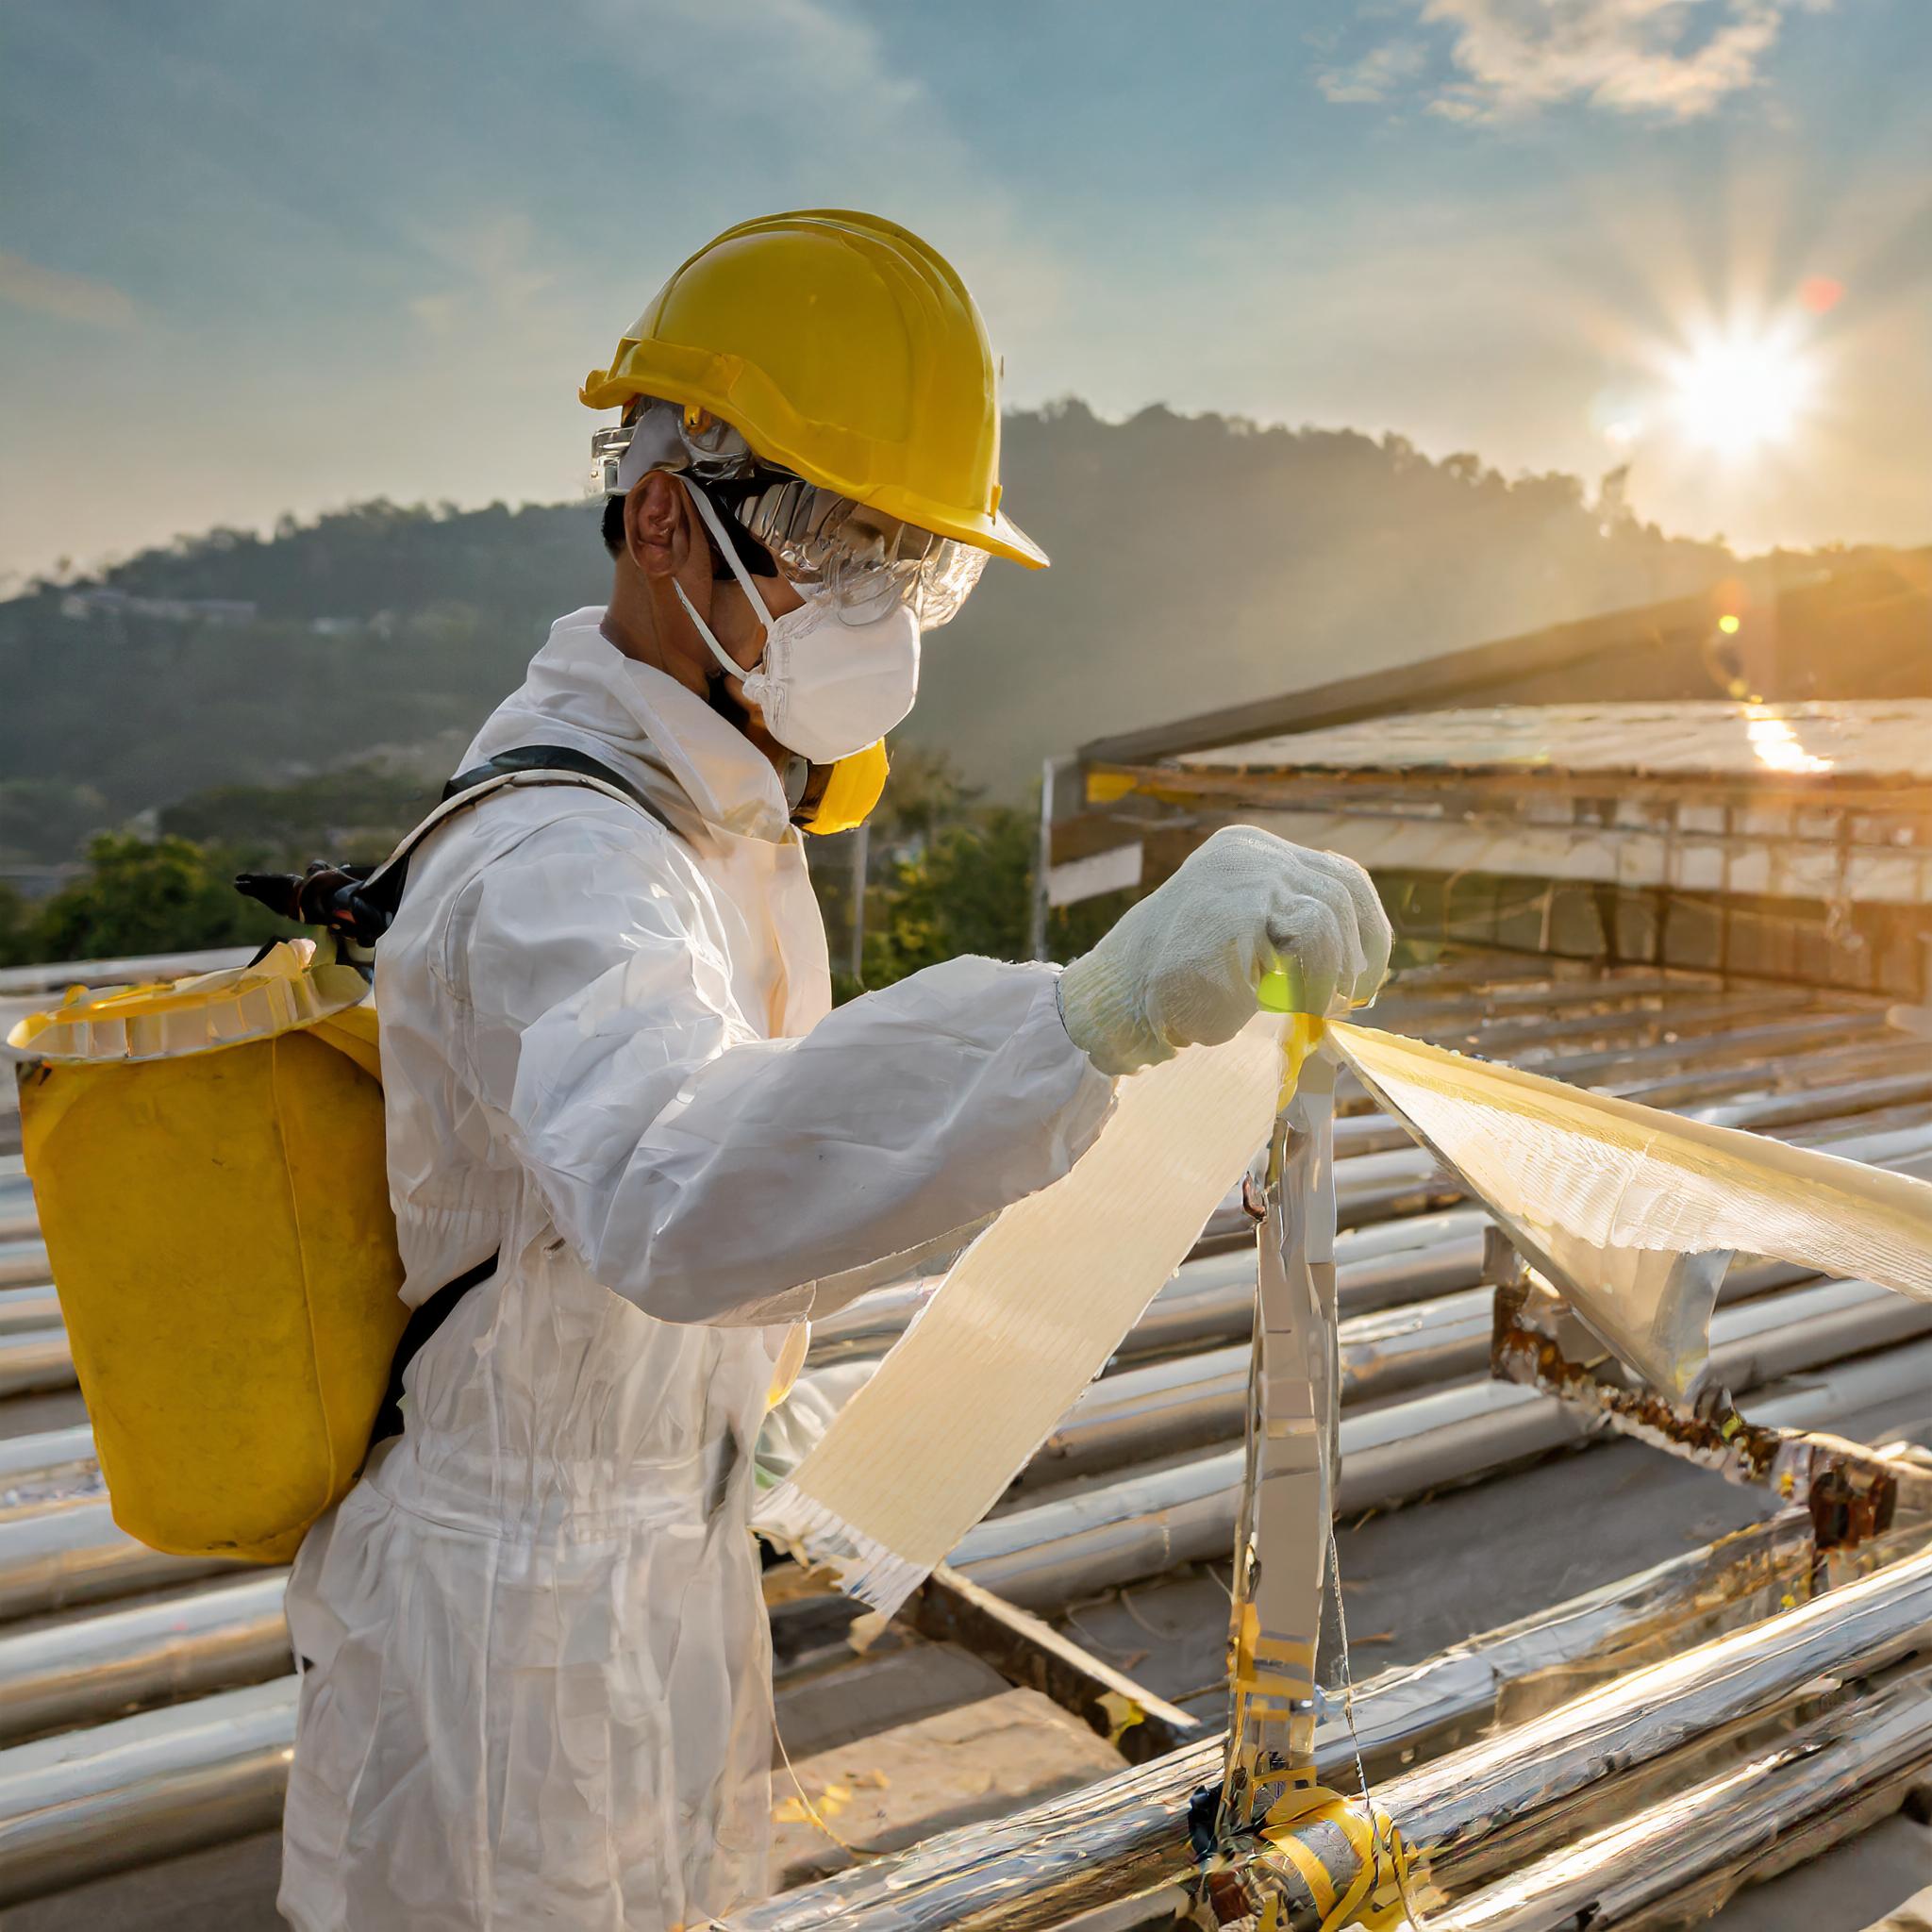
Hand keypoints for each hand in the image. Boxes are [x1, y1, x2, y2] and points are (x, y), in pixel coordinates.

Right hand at [1057, 825, 1390, 1075]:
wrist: (1121, 1001)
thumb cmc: (1182, 982)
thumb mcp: (1243, 937)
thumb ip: (1287, 928)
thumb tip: (1361, 962)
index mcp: (1247, 852)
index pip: (1337, 875)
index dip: (1367, 927)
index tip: (1366, 975)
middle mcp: (1247, 853)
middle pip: (1341, 889)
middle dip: (1359, 950)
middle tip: (1348, 997)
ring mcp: (1241, 877)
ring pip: (1329, 913)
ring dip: (1333, 971)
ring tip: (1316, 1005)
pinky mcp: (1238, 909)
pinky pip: (1310, 937)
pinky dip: (1316, 978)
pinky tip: (1301, 1003)